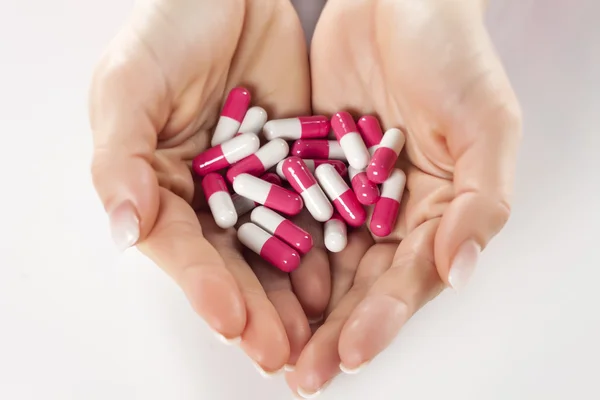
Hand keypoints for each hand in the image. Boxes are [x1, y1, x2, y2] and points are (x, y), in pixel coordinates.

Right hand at [89, 0, 328, 372]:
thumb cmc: (169, 29)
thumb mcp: (129, 84)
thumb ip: (120, 157)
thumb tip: (124, 229)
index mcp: (162, 185)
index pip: (182, 247)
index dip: (203, 286)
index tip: (230, 321)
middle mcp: (210, 196)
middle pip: (233, 261)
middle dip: (256, 309)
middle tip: (279, 353)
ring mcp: (258, 184)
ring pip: (277, 247)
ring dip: (294, 293)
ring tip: (316, 335)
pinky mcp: (300, 165)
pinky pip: (316, 210)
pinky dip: (327, 245)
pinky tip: (341, 278)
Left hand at [286, 0, 521, 395]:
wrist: (397, 0)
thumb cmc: (453, 56)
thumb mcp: (485, 125)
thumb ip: (481, 201)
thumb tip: (459, 270)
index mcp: (437, 214)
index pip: (406, 280)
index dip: (381, 319)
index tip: (350, 353)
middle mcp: (390, 214)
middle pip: (358, 284)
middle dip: (331, 331)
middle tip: (301, 376)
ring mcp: (347, 194)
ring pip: (318, 261)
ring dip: (296, 306)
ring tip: (269, 347)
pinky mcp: (309, 168)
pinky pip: (288, 214)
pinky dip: (272, 248)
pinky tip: (250, 280)